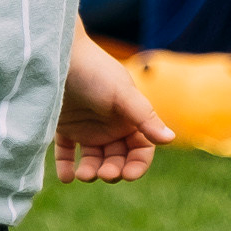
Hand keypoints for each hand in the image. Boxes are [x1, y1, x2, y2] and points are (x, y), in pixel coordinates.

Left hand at [55, 28, 174, 184]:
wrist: (60, 54)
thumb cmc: (95, 72)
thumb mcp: (122, 95)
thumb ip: (145, 117)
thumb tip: (170, 138)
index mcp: (130, 119)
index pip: (140, 150)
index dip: (137, 165)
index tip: (127, 175)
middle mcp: (110, 126)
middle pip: (117, 159)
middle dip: (113, 170)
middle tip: (103, 173)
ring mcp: (87, 128)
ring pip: (92, 159)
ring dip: (90, 171)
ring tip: (83, 174)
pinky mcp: (65, 127)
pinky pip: (66, 153)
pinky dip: (66, 166)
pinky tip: (66, 176)